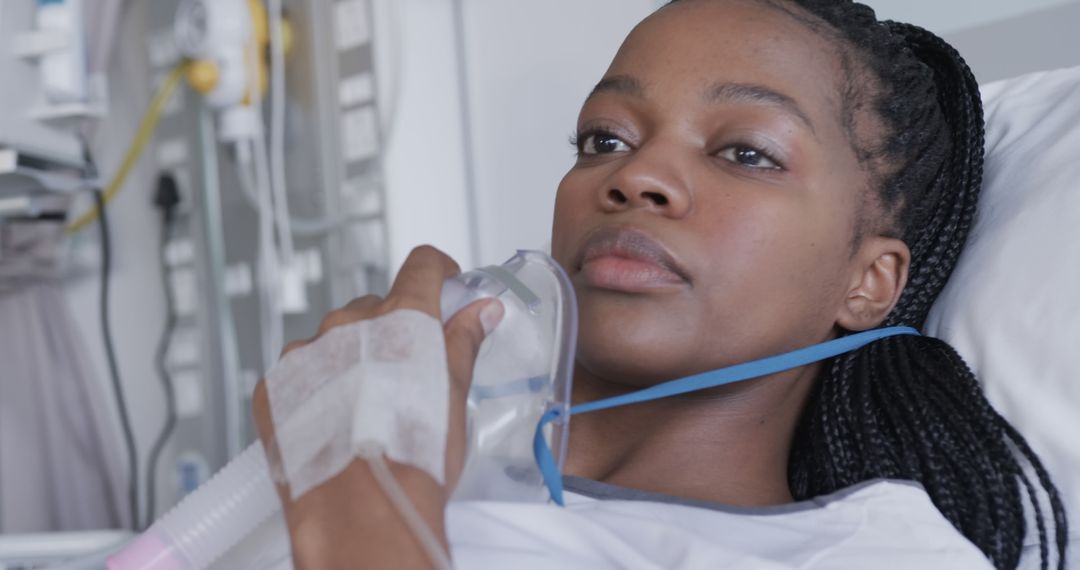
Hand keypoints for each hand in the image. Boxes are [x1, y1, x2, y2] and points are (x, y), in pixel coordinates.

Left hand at [251, 245, 502, 567]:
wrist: (362, 512)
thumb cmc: (414, 457)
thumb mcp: (454, 393)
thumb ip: (463, 341)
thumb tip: (480, 311)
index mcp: (400, 317)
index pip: (421, 266)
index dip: (437, 271)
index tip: (444, 281)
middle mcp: (347, 323)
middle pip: (374, 308)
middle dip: (391, 332)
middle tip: (407, 375)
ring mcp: (306, 353)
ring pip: (333, 340)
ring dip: (350, 360)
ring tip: (367, 408)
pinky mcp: (275, 386)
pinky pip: (300, 373)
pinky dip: (317, 388)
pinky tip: (334, 422)